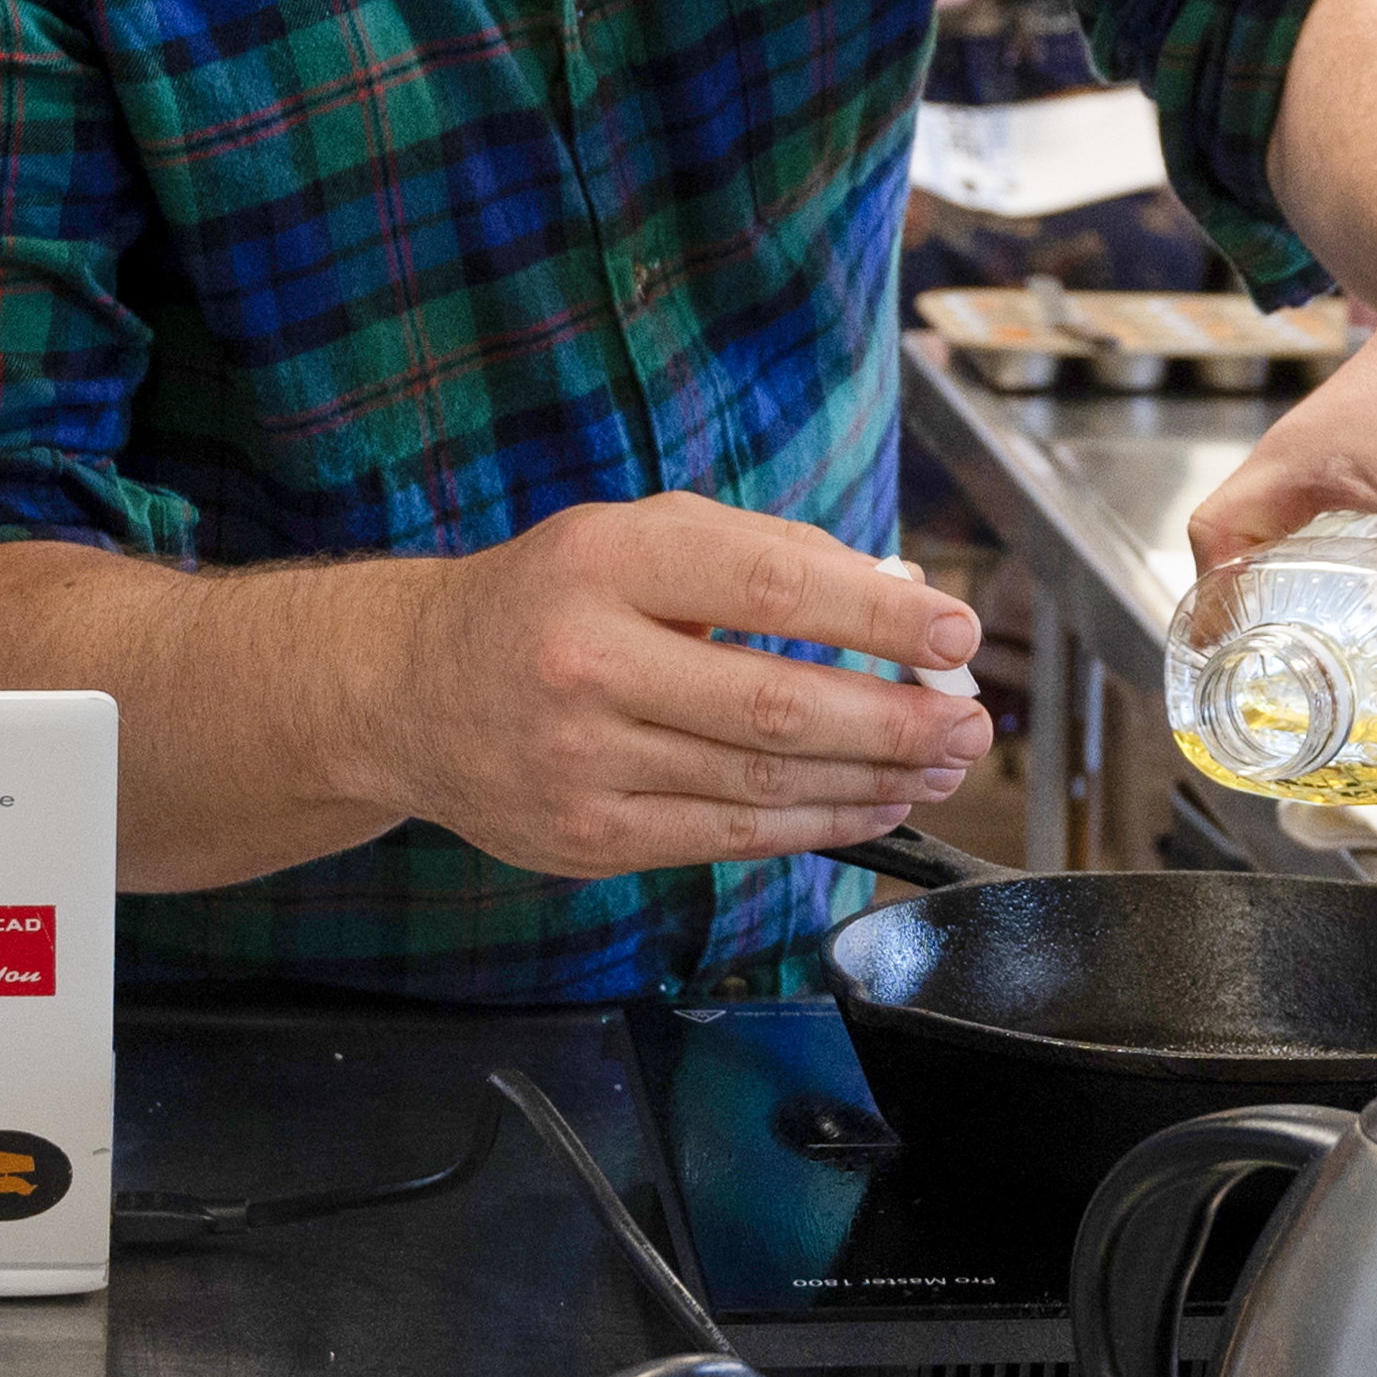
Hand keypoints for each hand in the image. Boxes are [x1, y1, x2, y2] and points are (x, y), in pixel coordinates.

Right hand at [371, 494, 986, 879]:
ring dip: (872, 781)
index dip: (877, 617)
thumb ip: (768, 556)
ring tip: (940, 766)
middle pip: (776, 707)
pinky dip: (815, 827)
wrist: (407, 689)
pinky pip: (726, 838)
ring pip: (761, 784)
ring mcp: (579, 760)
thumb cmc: (550, 599)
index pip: (770, 589)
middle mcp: (586, 662)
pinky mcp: (584, 838)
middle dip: (895, 721)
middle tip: (970, 723)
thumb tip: (901, 598)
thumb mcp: (640, 538)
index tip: (954, 634)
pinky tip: (873, 806)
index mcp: (607, 563)